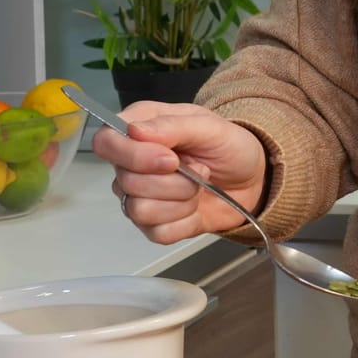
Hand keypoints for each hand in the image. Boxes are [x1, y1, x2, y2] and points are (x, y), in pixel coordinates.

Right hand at [91, 101, 268, 244]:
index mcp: (139, 130)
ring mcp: (140, 196)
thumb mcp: (211, 126)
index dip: (132, 155)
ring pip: (139, 210)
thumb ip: (174, 125)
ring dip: (180, 201)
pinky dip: (185, 221)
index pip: (105, 142)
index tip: (170, 159)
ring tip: (199, 188)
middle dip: (173, 181)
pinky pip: (157, 232)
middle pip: (126, 182)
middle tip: (201, 170)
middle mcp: (132, 164)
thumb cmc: (229, 146)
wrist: (251, 179)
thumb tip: (134, 129)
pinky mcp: (153, 225)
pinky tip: (195, 208)